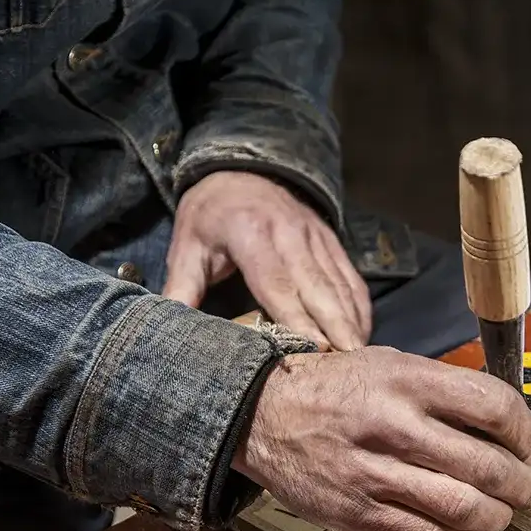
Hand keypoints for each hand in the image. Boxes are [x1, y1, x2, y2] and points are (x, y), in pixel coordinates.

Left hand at [165, 171, 371, 350]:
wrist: (243, 169)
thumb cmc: (211, 214)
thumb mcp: (187, 246)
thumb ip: (182, 287)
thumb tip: (168, 332)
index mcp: (252, 235)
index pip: (278, 284)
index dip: (298, 318)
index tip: (314, 348)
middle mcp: (291, 235)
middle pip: (319, 287)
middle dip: (336, 326)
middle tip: (348, 360)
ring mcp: (316, 238)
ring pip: (340, 285)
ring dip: (352, 321)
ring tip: (359, 355)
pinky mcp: (332, 242)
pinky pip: (351, 277)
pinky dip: (359, 306)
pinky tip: (362, 332)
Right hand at [232, 348, 530, 530]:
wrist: (261, 416)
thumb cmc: (336, 389)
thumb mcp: (391, 365)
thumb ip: (445, 390)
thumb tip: (506, 424)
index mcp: (407, 381)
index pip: (492, 406)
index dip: (525, 431)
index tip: (529, 444)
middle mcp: (393, 425)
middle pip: (486, 465)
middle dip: (523, 484)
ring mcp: (374, 474)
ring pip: (462, 507)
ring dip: (499, 516)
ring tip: (507, 512)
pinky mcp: (359, 515)